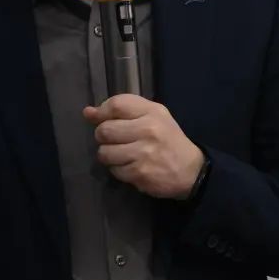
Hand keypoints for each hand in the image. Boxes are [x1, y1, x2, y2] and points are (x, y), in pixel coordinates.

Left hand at [83, 94, 204, 198]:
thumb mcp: (152, 116)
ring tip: (121, 154)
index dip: (101, 111)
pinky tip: (130, 166)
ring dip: (108, 155)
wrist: (191, 170)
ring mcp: (144, 153)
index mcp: (152, 112)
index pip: (116, 105)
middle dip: (103, 136)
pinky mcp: (140, 173)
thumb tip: (88, 112)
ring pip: (105, 152)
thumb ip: (121, 110)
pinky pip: (114, 170)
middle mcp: (148, 130)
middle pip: (105, 130)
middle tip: (113, 140)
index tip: (96, 117)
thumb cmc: (167, 139)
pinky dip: (118, 169)